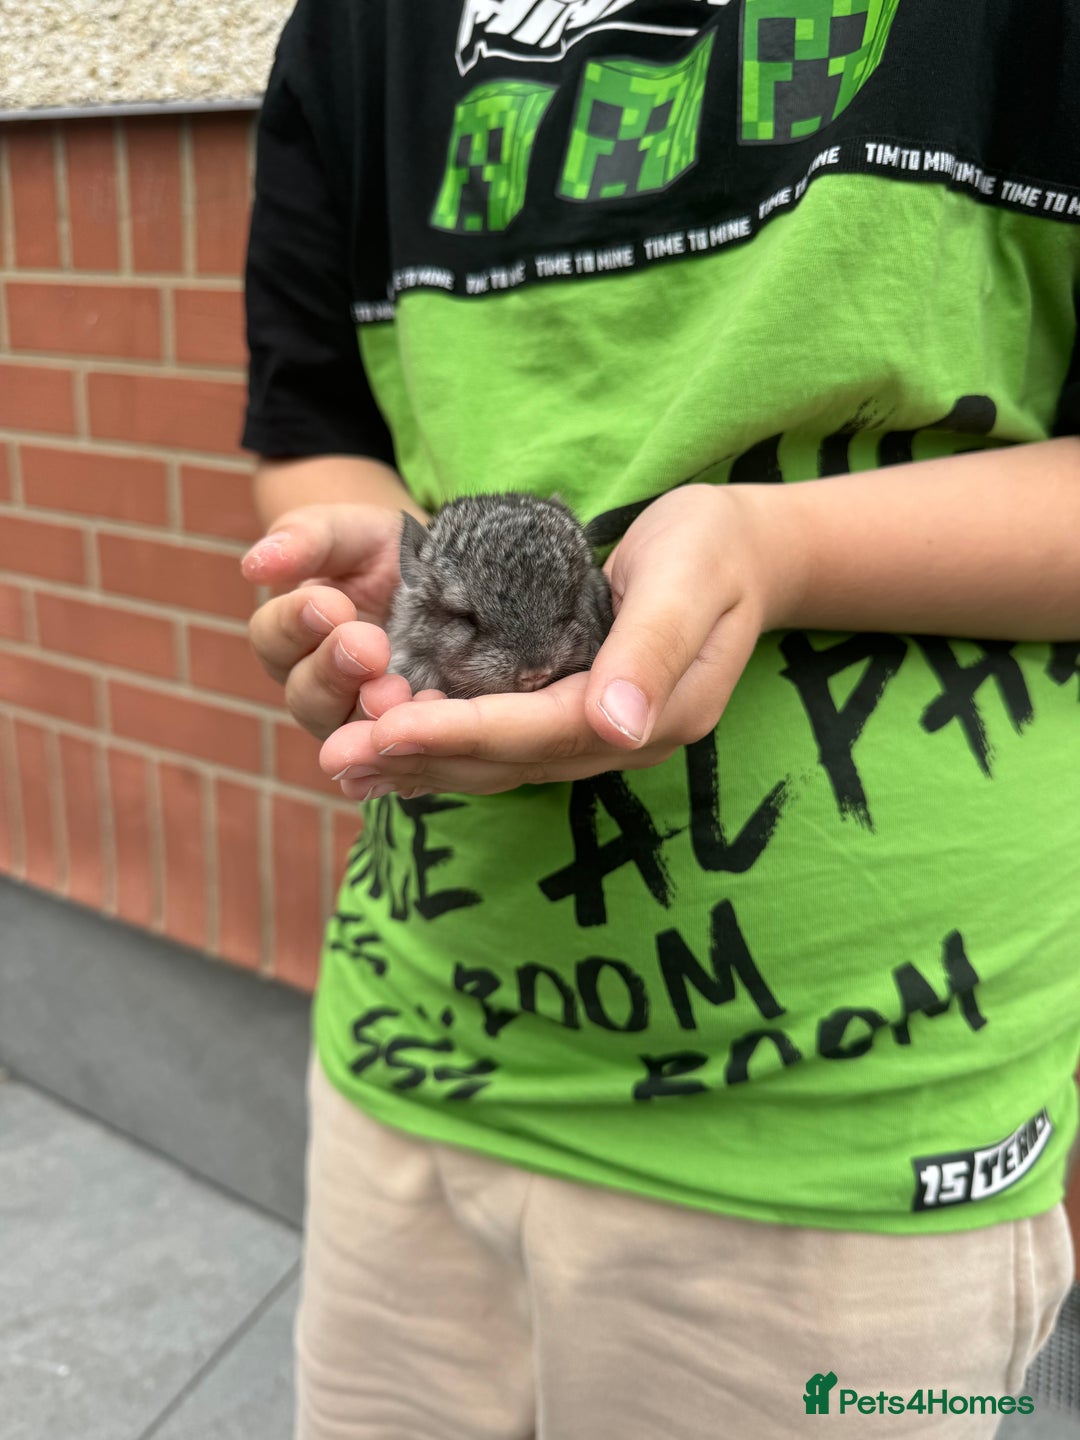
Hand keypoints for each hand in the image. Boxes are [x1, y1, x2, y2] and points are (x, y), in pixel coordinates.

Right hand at [243, 502, 424, 740]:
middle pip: (305, 697)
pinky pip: (401, 759)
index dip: (295, 624)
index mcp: (295, 636)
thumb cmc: (388, 552)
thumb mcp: (352, 532)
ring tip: (397, 691)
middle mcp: (321, 687)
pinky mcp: (410, 739)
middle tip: (368, 646)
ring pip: (349, 735)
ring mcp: (364, 720)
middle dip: (333, 672)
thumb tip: (254, 566)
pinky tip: (431, 727)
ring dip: (368, 716)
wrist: (455, 577)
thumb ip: (306, 539)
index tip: (330, 603)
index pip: (272, 639)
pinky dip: (410, 749)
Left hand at [319, 484, 779, 798]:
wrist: (741, 551)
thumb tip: (613, 726)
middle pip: (508, 761)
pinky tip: (387, 749)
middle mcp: (620, 739)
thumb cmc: (713, 548)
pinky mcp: (573, 716)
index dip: (462, 732)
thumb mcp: (691, 578)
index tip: (386, 728)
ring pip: (497, 763)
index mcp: (654, 714)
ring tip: (342, 764)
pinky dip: (442, 747)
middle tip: (335, 757)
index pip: (542, 732)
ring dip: (419, 763)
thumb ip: (654, 650)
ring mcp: (597, 734)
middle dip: (420, 758)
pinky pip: (501, 744)